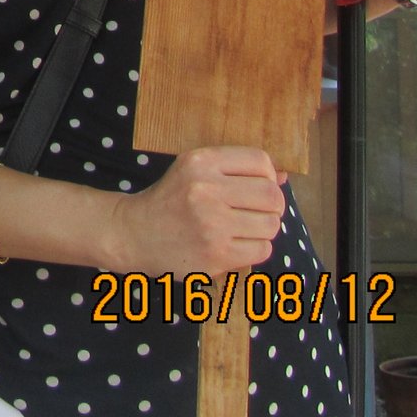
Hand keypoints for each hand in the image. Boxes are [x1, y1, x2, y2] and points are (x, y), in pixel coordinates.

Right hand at [105, 145, 284, 277]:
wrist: (133, 233)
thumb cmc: (169, 200)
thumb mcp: (193, 170)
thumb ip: (235, 170)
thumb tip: (283, 176)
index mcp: (200, 162)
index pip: (260, 161)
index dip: (268, 174)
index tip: (258, 185)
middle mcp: (206, 190)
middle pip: (271, 194)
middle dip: (272, 204)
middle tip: (258, 210)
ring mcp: (212, 225)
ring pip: (271, 224)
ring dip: (264, 228)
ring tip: (245, 228)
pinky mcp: (216, 255)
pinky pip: (262, 250)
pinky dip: (255, 248)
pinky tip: (237, 244)